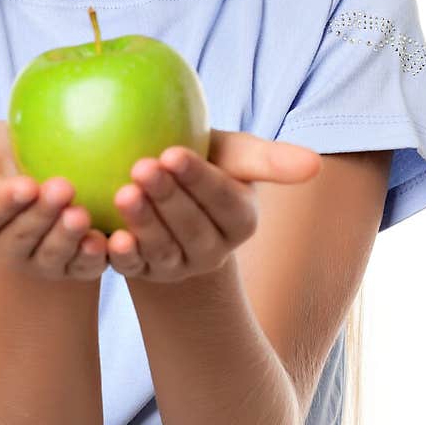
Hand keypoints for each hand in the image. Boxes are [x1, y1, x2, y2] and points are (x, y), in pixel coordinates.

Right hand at [0, 120, 109, 281]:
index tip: (24, 184)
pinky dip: (96, 258)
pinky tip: (108, 241)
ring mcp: (41, 259)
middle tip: (62, 188)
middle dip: (41, 217)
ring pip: (53, 256)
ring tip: (82, 215)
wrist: (41, 163)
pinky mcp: (75, 264)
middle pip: (22, 238)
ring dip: (68, 239)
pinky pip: (85, 267)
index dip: (4, 203)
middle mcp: (5, 247)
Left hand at [106, 129, 321, 283]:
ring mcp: (176, 265)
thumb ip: (270, 160)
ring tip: (124, 193)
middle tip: (142, 166)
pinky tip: (109, 238)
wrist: (165, 191)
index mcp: (240, 220)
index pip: (223, 202)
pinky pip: (132, 269)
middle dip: (168, 198)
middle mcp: (212, 250)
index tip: (173, 152)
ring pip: (162, 249)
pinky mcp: (142, 272)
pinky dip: (122, 257)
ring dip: (144, 224)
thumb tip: (316, 164)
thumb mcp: (235, 156)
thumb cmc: (205, 162)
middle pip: (191, 228)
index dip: (199, 180)